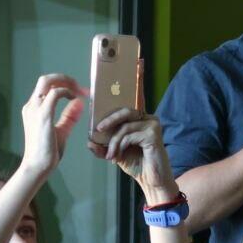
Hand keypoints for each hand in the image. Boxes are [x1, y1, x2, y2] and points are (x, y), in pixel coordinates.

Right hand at [20, 74, 85, 175]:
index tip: (80, 92)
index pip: (46, 87)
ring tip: (79, 90)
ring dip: (66, 82)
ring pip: (47, 81)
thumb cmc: (48, 152)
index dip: (64, 84)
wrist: (38, 165)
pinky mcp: (43, 114)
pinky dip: (67, 92)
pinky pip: (55, 93)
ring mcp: (35, 109)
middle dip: (64, 79)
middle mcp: (32, 105)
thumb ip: (69, 117)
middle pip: (46, 79)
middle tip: (80, 87)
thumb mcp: (61, 131)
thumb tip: (79, 103)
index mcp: (33, 108)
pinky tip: (75, 99)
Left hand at [87, 61, 174, 192]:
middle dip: (108, 119)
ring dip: (112, 139)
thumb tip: (88, 140)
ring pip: (124, 123)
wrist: (151, 182)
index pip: (137, 94)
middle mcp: (148, 117)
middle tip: (96, 130)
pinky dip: (118, 144)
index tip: (137, 60)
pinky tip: (116, 156)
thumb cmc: (136, 164)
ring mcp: (153, 123)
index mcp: (140, 117)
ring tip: (108, 153)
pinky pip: (128, 133)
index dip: (137, 77)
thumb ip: (102, 145)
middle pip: (125, 108)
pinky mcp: (154, 133)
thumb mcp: (114, 152)